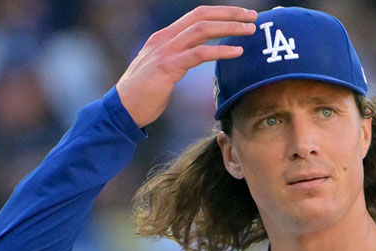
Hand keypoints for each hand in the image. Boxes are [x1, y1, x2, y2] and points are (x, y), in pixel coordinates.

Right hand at [116, 5, 257, 127]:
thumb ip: (178, 60)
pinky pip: (198, 54)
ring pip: (202, 30)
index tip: (241, 16)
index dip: (220, 13)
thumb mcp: (161, 71)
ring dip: (229, 28)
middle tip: (253, 17)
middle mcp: (164, 38)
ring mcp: (164, 51)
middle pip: (201, 15)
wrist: (121, 111)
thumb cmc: (142, 96)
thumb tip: (196, 59)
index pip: (196, 16)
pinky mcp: (167, 67)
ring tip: (250, 31)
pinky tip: (237, 52)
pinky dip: (220, 51)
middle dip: (230, 14)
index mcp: (163, 37)